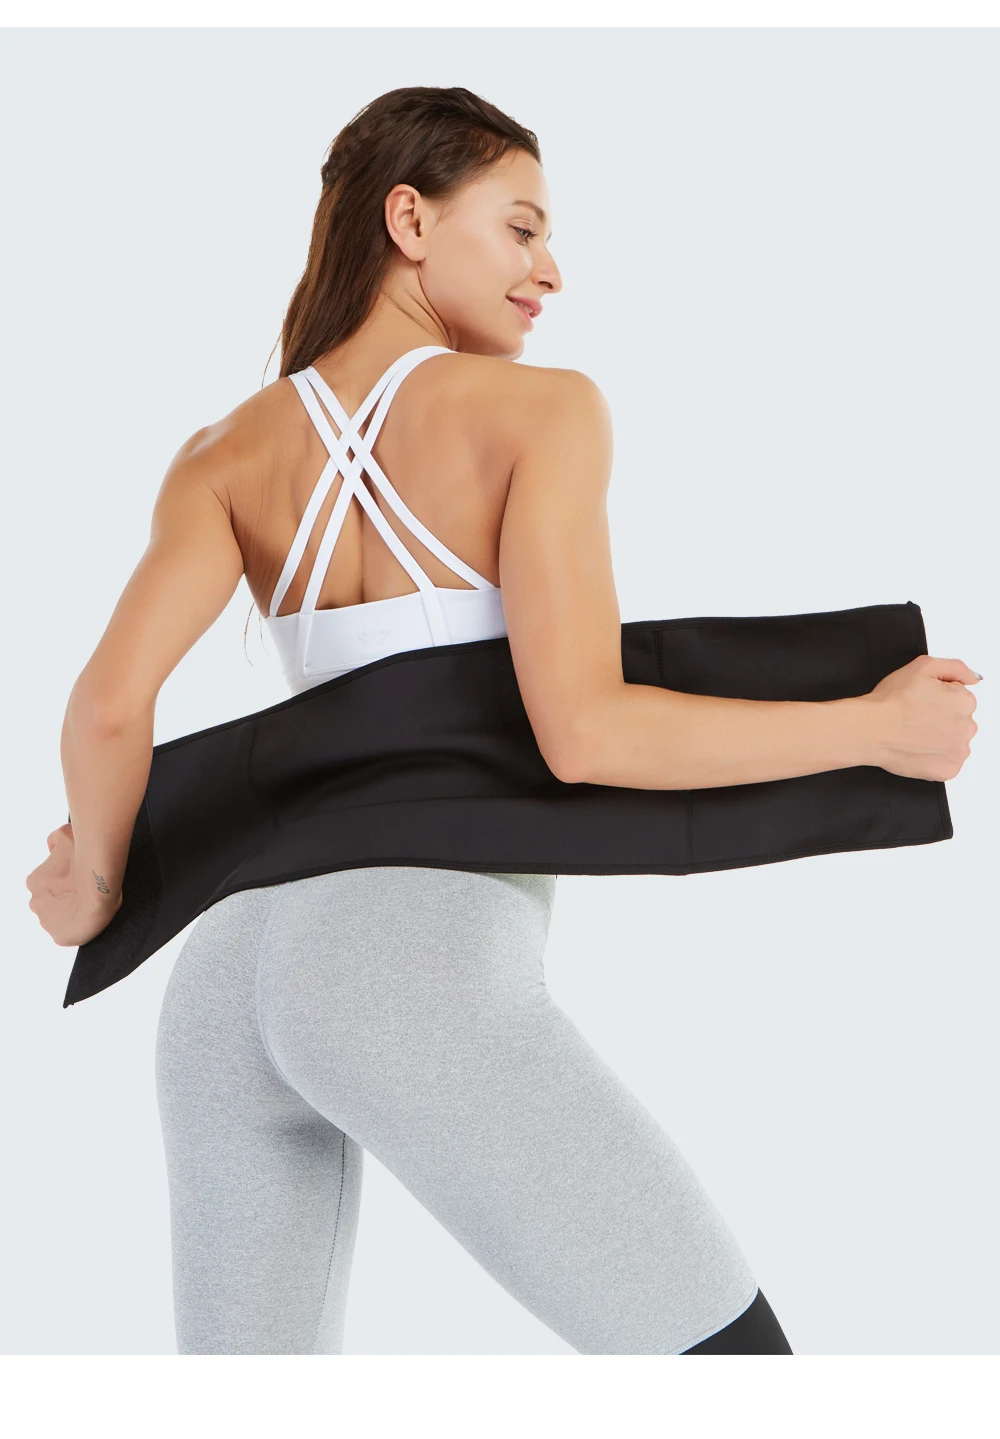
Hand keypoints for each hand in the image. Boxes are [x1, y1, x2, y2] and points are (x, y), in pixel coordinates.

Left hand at [25, 822, 122, 945]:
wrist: (99, 884)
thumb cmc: (85, 858)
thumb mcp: (66, 835)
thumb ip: (55, 839)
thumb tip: (52, 845)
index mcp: (36, 882)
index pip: (47, 885)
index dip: (64, 884)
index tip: (77, 882)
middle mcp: (37, 902)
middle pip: (51, 903)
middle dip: (65, 899)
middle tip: (84, 894)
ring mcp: (47, 921)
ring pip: (58, 919)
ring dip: (70, 913)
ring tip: (89, 906)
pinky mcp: (60, 936)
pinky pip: (67, 934)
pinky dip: (77, 929)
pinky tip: (88, 919)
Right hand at [867, 655, 980, 781]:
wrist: (870, 730)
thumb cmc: (891, 701)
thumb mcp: (922, 666)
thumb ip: (955, 667)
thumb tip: (972, 678)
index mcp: (964, 702)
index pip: (959, 696)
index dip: (938, 695)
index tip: (922, 700)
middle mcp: (967, 728)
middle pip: (959, 719)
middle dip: (941, 717)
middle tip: (916, 716)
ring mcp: (958, 752)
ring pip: (954, 741)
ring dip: (940, 738)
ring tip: (915, 733)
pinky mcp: (948, 771)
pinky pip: (947, 762)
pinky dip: (935, 757)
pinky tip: (918, 748)